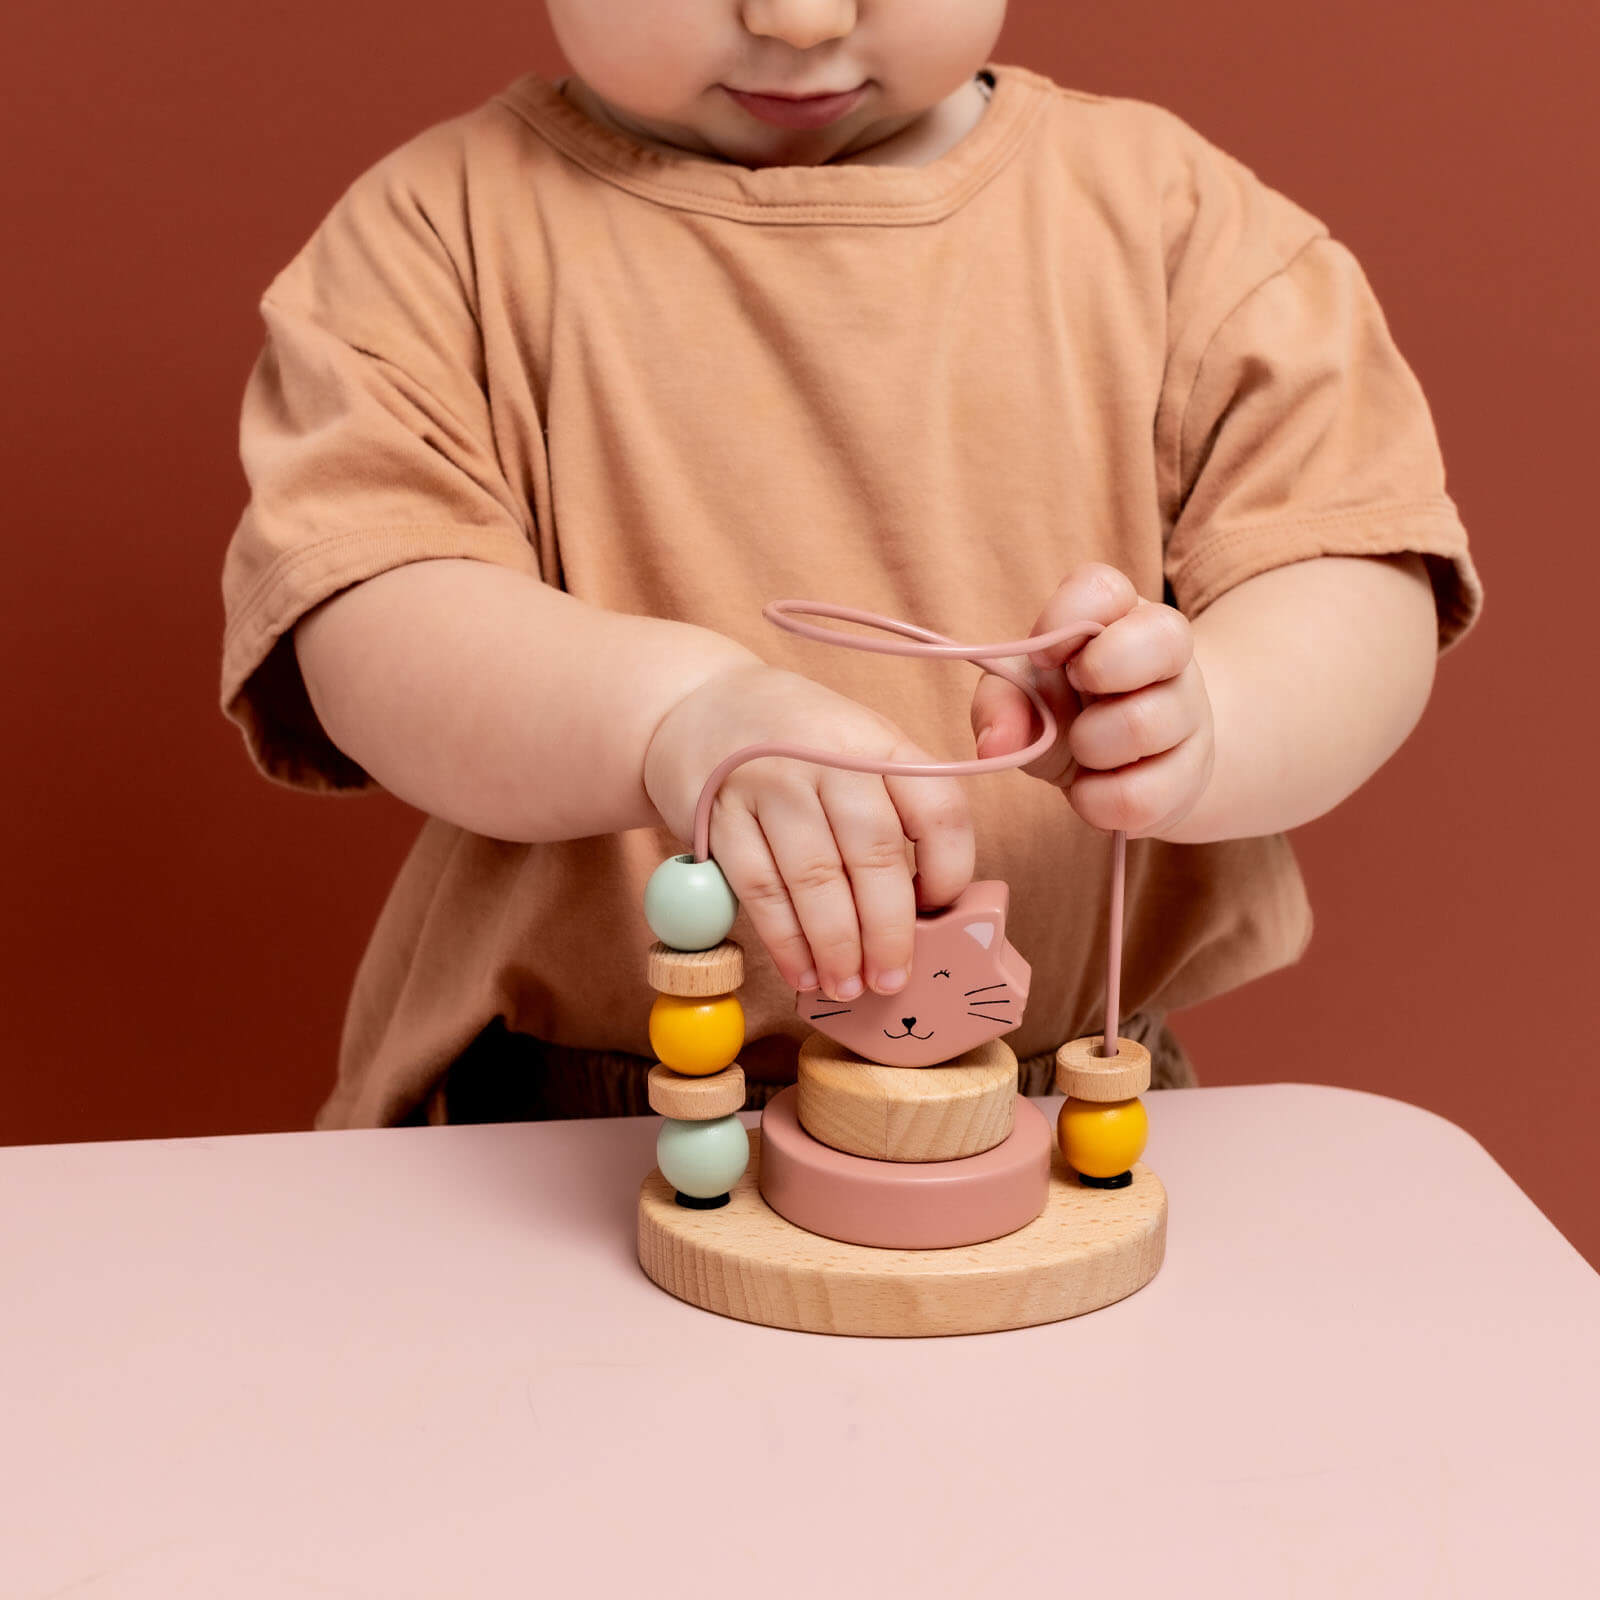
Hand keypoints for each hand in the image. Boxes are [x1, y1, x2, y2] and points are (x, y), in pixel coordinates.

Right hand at [643, 662, 974, 1001]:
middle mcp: (827, 757)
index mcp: (878, 743)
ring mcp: (769, 783)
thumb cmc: (801, 747)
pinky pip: (759, 888)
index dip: (950, 870)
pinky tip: (803, 971)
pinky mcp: (720, 814)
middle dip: (888, 932)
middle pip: (873, 855)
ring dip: (836, 947)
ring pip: (814, 879)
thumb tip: (932, 909)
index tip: (941, 910)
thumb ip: (898, 808)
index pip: (937, 808)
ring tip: (848, 987)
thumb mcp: (860, 749)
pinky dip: (785, 940)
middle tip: (893, 980)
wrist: (701, 709)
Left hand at [969, 564, 1214, 837]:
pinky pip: (1141, 794)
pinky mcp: (1192, 774)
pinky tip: (1092, 790)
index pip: (1104, 588)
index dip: (1066, 617)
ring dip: (1089, 748)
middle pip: (1159, 639)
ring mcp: (1189, 710)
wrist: (1120, 765)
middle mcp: (1167, 651)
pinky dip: (1098, 801)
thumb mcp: (1022, 696)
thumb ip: (1000, 705)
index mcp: (1119, 614)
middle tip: (1076, 696)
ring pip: (1144, 723)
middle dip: (1098, 675)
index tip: (1043, 657)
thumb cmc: (1064, 711)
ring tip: (1082, 751)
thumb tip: (995, 744)